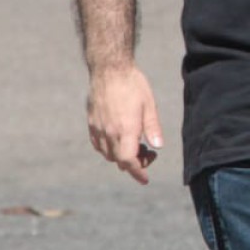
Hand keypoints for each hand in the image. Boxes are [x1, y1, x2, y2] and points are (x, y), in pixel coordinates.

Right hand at [87, 64, 162, 185]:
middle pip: (119, 160)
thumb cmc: (133, 85)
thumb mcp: (149, 105)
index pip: (128, 161)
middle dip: (135, 163)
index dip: (137, 172)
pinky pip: (98, 145)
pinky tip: (120, 139)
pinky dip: (109, 149)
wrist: (109, 70)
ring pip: (108, 155)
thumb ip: (153, 128)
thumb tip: (158, 146)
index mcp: (125, 129)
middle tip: (148, 153)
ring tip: (136, 144)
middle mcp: (109, 132)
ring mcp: (97, 129)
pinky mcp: (91, 124)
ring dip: (122, 156)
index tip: (145, 179)